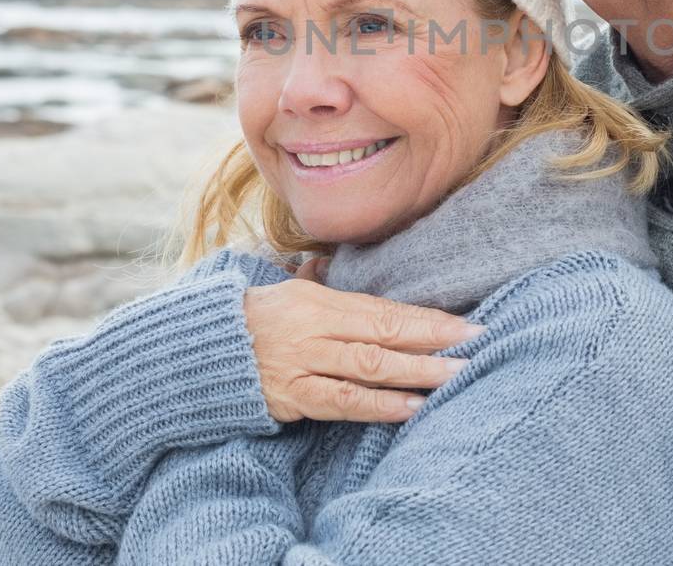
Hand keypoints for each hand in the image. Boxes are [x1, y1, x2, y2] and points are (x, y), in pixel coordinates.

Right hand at [244, 266, 482, 423]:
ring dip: (416, 373)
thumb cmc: (250, 320)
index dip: (425, 318)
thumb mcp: (286, 290)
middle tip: (476, 345)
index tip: (464, 324)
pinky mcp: (292, 397)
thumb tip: (334, 263)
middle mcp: (314, 329)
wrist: (196, 352)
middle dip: (433, 341)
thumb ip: (322, 284)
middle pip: (383, 334)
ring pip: (368, 367)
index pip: (382, 309)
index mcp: (318, 300)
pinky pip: (341, 402)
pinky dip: (379, 406)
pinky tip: (410, 408)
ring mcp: (303, 363)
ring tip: (454, 377)